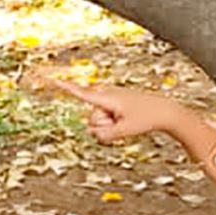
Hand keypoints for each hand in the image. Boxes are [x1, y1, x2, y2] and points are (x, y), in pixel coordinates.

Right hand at [50, 77, 178, 143]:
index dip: (65, 88)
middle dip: (103, 125)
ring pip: (99, 120)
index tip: (51, 79)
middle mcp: (107, 96)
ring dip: (111, 125)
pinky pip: (106, 120)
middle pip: (92, 118)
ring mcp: (111, 100)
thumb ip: (105, 135)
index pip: (81, 93)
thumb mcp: (125, 131)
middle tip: (124, 122)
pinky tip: (129, 119)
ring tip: (129, 120)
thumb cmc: (147, 118)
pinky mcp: (115, 105)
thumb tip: (93, 133)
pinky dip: (114, 124)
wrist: (165, 111)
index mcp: (107, 98)